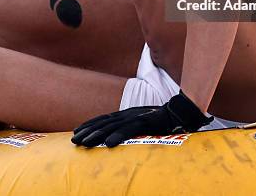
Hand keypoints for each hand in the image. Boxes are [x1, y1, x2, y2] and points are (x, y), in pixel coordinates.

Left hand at [71, 90, 212, 147]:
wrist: (181, 111)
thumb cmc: (162, 121)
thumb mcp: (143, 125)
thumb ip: (131, 129)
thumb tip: (117, 139)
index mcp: (127, 114)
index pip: (104, 119)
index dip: (90, 125)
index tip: (76, 133)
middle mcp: (129, 113)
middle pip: (104, 122)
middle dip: (88, 131)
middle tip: (74, 141)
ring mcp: (137, 116)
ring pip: (113, 126)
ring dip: (97, 135)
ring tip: (85, 143)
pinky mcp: (146, 121)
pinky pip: (130, 130)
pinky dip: (119, 135)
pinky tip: (109, 144)